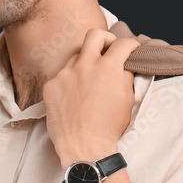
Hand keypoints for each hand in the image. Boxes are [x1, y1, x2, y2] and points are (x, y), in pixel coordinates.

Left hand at [43, 30, 140, 167]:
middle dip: (106, 39)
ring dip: (85, 64)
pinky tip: (74, 96)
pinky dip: (70, 82)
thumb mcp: (127, 99)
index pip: (121, 43)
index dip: (131, 45)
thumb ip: (125, 76)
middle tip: (109, 49)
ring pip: (76, 57)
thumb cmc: (109, 126)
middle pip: (94, 36)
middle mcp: (84, 65)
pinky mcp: (50, 85)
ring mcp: (64, 74)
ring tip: (90, 82)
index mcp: (108, 67)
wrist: (84, 146)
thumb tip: (124, 65)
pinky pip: (61, 76)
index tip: (131, 49)